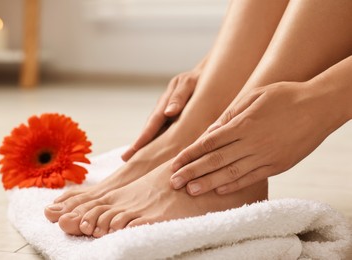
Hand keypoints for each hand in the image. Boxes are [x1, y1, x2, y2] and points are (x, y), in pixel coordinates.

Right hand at [122, 69, 200, 160]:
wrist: (205, 76)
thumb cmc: (199, 80)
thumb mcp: (189, 84)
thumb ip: (179, 97)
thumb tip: (168, 113)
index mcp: (165, 101)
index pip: (153, 122)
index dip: (144, 136)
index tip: (135, 149)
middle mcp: (163, 109)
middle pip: (150, 128)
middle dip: (138, 144)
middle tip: (126, 158)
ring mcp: (167, 114)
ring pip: (156, 131)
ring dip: (147, 144)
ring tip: (134, 160)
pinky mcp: (174, 119)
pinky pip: (166, 131)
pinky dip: (159, 141)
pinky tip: (155, 154)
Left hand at [170, 81, 339, 195]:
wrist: (320, 106)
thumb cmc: (285, 96)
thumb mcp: (255, 95)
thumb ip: (231, 114)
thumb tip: (211, 131)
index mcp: (243, 124)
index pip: (209, 142)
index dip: (190, 153)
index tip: (175, 162)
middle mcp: (252, 142)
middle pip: (215, 160)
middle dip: (191, 172)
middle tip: (173, 182)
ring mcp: (265, 156)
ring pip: (231, 173)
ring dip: (208, 183)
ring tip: (190, 191)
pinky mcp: (278, 165)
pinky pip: (252, 178)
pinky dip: (234, 185)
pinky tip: (219, 190)